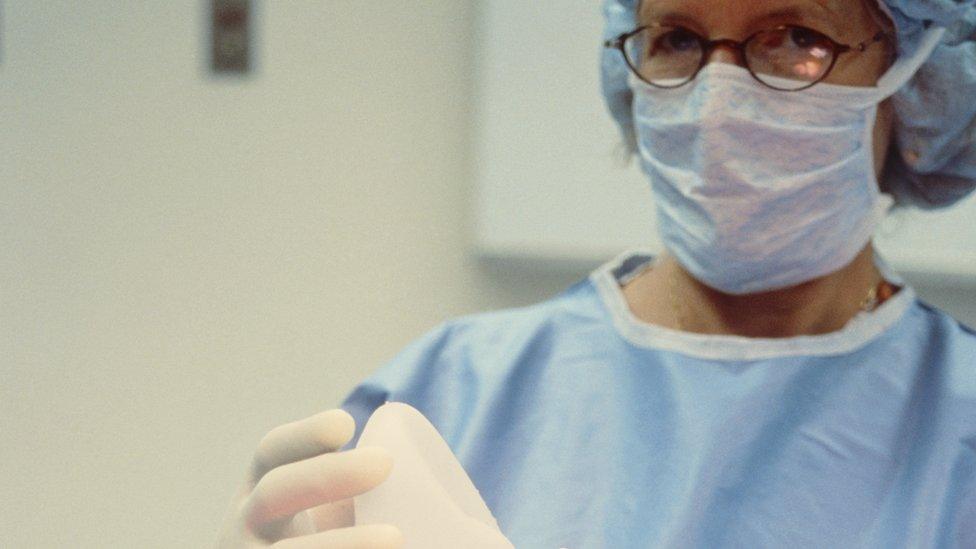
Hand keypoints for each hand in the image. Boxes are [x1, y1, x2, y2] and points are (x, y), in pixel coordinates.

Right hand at [215, 409, 402, 547]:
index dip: (304, 434)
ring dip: (340, 544)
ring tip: (396, 538)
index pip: (271, 452)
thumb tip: (449, 486)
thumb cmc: (322, 541)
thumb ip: (362, 491)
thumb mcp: (325, 511)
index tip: (347, 423)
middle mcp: (245, 526)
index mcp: (261, 491)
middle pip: (275, 493)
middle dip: (326, 475)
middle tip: (384, 462)